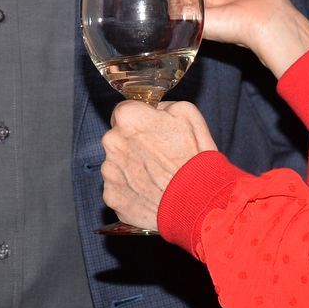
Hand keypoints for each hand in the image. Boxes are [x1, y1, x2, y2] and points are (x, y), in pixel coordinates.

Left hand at [100, 100, 216, 231]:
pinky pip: (118, 189)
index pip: (123, 112)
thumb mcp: (187, 114)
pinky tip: (150, 192)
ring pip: (116, 165)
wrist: (198, 201)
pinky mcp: (111, 196)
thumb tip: (153, 110)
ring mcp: (109, 172)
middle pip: (117, 139)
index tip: (150, 132)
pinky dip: (130, 191)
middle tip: (156, 157)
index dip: (139, 121)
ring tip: (156, 178)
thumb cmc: (194, 158)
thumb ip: (161, 106)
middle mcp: (112, 142)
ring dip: (130, 169)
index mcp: (128, 118)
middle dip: (132, 145)